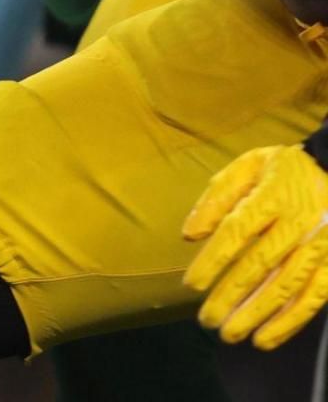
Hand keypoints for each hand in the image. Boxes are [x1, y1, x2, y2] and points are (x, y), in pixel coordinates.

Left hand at [183, 143, 327, 348]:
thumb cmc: (283, 170)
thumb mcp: (247, 168)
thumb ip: (217, 198)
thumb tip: (190, 234)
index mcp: (272, 196)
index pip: (237, 231)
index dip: (214, 260)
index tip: (191, 285)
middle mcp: (299, 222)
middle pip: (261, 264)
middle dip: (231, 295)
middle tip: (207, 321)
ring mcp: (321, 244)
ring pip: (288, 286)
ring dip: (258, 314)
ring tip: (232, 335)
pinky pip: (315, 297)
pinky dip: (291, 321)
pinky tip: (268, 337)